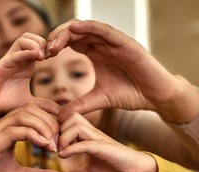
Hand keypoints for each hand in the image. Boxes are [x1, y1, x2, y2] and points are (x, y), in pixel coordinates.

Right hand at [0, 33, 60, 142]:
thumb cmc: (5, 102)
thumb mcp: (29, 103)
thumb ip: (44, 105)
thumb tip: (60, 112)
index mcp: (25, 65)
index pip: (38, 44)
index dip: (48, 47)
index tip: (56, 57)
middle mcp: (17, 60)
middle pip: (31, 37)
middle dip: (43, 42)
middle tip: (49, 55)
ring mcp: (8, 61)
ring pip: (23, 39)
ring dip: (35, 44)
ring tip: (42, 57)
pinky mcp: (0, 67)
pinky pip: (13, 54)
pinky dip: (25, 52)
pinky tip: (35, 57)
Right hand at [0, 104, 64, 171]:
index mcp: (7, 131)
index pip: (33, 115)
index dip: (51, 124)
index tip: (63, 141)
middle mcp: (0, 126)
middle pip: (31, 110)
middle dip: (51, 123)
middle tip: (62, 143)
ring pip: (24, 115)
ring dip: (44, 127)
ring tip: (54, 145)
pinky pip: (14, 129)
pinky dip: (32, 134)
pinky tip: (43, 145)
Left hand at [46, 20, 198, 123]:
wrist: (156, 98)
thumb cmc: (131, 95)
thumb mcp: (98, 100)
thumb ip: (79, 105)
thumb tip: (59, 117)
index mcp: (96, 53)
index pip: (71, 42)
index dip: (55, 46)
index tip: (42, 57)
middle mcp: (103, 44)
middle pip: (75, 32)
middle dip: (57, 38)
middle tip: (44, 50)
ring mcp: (115, 42)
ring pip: (87, 28)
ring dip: (68, 32)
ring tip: (53, 42)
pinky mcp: (126, 44)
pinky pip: (105, 30)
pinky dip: (90, 27)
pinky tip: (74, 29)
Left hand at [58, 112, 157, 171]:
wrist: (133, 169)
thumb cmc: (114, 166)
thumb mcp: (91, 171)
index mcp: (88, 134)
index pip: (67, 119)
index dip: (57, 130)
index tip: (52, 145)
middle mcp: (92, 132)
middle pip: (70, 117)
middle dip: (58, 131)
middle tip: (55, 147)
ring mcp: (98, 138)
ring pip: (75, 125)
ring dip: (64, 138)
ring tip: (61, 152)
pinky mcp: (103, 147)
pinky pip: (84, 143)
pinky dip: (71, 149)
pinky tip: (64, 156)